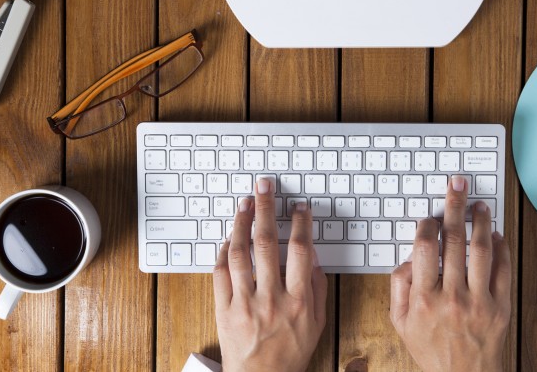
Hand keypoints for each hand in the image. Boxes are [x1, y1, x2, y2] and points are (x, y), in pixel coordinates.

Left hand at [213, 179, 327, 371]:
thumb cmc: (290, 353)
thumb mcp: (317, 324)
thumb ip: (317, 288)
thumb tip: (313, 256)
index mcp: (297, 300)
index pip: (299, 250)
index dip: (300, 223)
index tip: (299, 206)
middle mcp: (270, 298)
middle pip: (266, 243)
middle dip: (265, 208)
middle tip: (265, 185)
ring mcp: (243, 303)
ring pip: (239, 253)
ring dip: (241, 223)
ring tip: (244, 203)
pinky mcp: (223, 308)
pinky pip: (219, 273)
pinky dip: (223, 251)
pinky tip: (229, 237)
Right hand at [390, 175, 510, 371]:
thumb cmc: (431, 349)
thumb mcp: (400, 322)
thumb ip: (399, 286)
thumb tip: (409, 257)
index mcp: (424, 298)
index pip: (425, 247)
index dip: (427, 225)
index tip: (429, 217)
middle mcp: (452, 296)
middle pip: (455, 240)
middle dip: (454, 206)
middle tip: (457, 185)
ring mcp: (479, 301)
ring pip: (482, 249)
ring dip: (481, 221)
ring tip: (479, 205)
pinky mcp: (500, 306)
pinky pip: (503, 269)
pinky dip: (501, 247)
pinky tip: (495, 233)